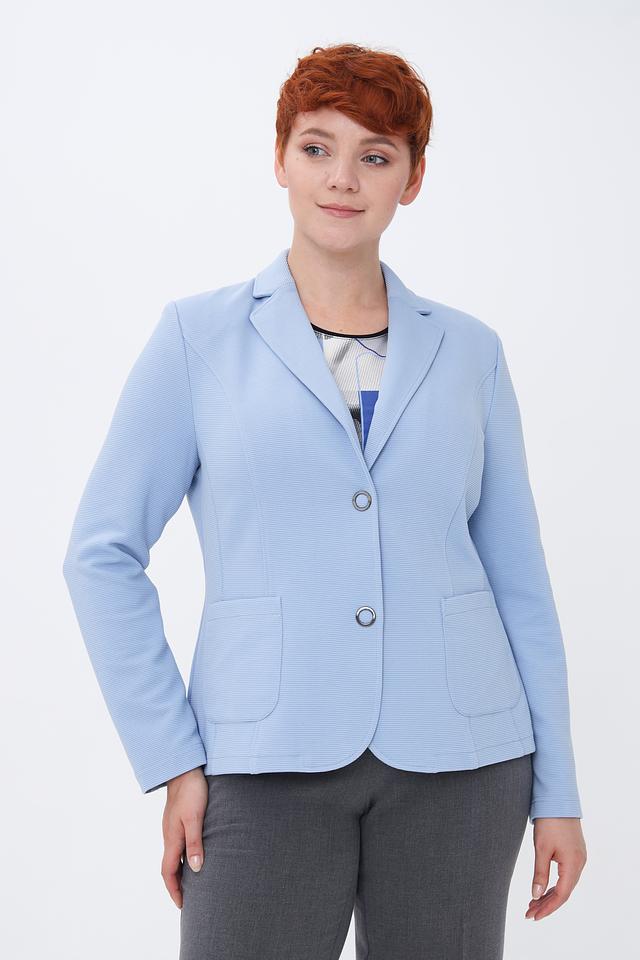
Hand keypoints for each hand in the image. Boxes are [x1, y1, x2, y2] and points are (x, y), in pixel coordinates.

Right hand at [160, 766, 207, 908]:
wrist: (185, 769)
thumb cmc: (191, 792)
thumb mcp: (195, 818)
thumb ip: (195, 842)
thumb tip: (196, 868)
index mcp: (172, 838)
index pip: (168, 872)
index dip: (174, 890)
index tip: (182, 905)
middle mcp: (169, 836)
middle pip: (169, 867)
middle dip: (176, 885)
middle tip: (187, 899)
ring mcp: (172, 828)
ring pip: (173, 856)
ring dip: (179, 871)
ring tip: (192, 882)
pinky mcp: (177, 820)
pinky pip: (177, 845)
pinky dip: (182, 857)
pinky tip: (193, 854)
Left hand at [525, 818, 586, 920]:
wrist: (558, 798)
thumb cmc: (549, 821)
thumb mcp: (541, 848)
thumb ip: (540, 873)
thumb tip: (536, 896)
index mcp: (573, 864)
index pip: (561, 895)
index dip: (547, 908)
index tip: (533, 916)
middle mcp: (580, 863)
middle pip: (564, 892)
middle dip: (546, 904)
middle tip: (529, 912)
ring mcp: (579, 857)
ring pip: (565, 884)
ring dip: (550, 895)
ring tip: (533, 903)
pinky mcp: (575, 852)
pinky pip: (566, 875)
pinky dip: (554, 884)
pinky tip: (544, 888)